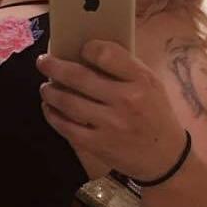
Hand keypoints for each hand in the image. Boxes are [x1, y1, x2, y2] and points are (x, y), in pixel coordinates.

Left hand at [37, 40, 187, 180]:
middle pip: (80, 77)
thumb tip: (88, 53)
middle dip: (55, 67)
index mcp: (141, 80)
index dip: (88, 48)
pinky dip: (53, 116)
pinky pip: (67, 127)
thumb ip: (126, 69)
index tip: (80, 48)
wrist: (164, 157)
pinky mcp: (98, 144)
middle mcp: (125, 100)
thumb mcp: (151, 86)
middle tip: (42, 61)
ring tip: (46, 87)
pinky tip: (49, 108)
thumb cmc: (155, 115)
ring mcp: (110, 124)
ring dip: (50, 92)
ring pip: (69, 103)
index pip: (108, 54)